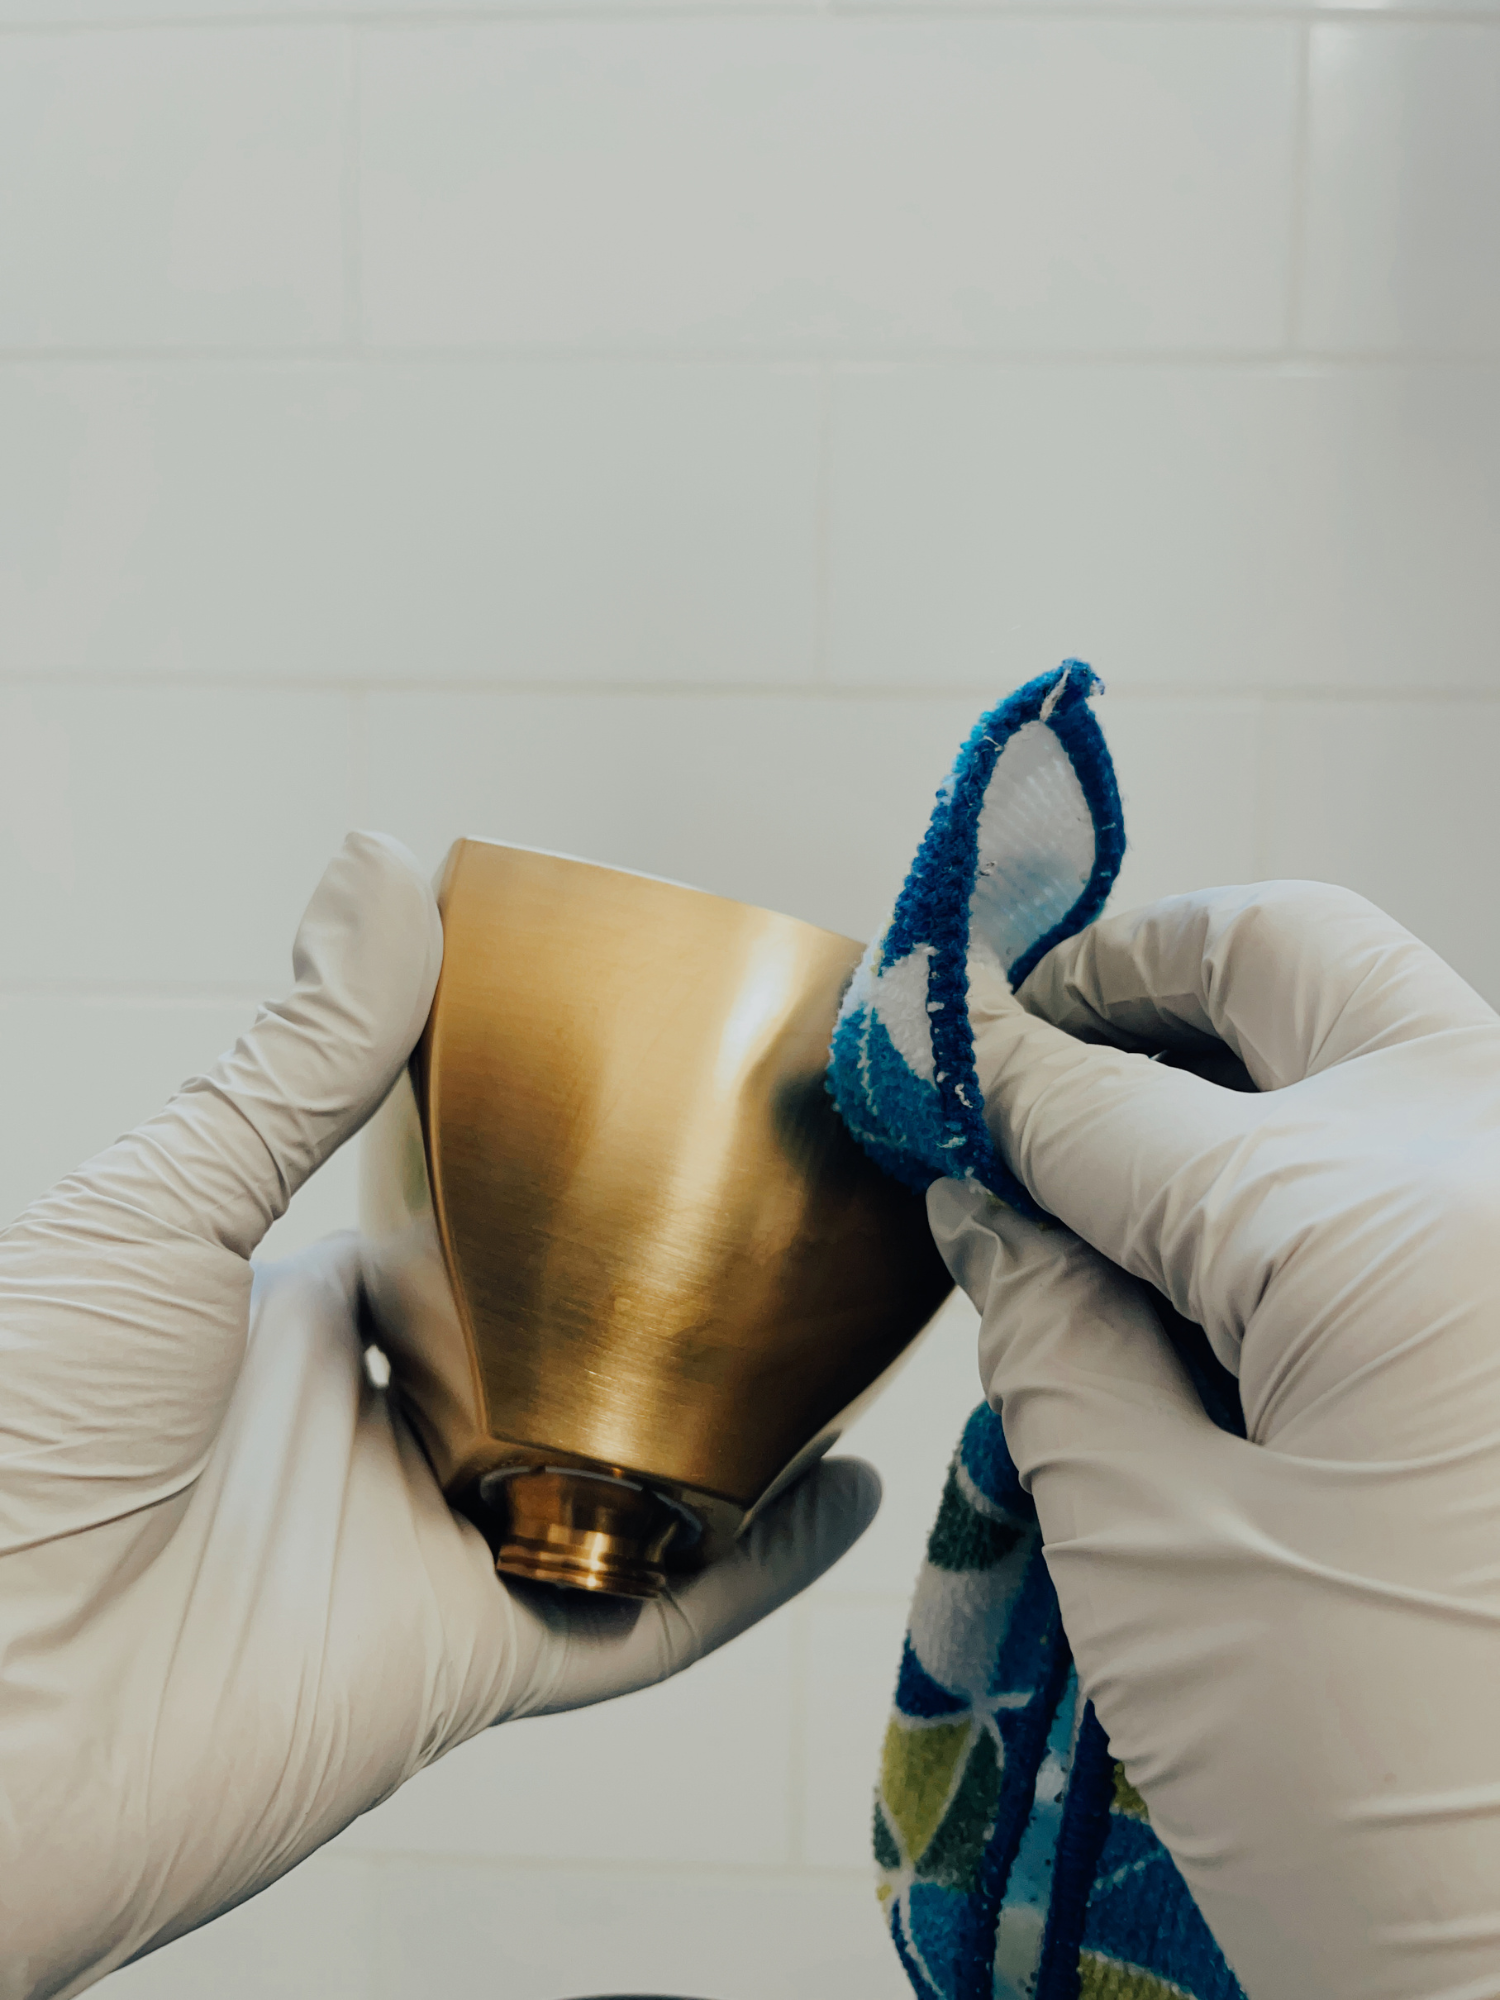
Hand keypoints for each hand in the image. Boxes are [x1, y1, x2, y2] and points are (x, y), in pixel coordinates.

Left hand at [0, 833, 877, 1999]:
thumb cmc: (11, 1434)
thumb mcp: (157, 1209)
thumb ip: (293, 1062)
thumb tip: (382, 865)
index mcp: (299, 1318)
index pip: (464, 1230)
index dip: (558, 1173)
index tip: (662, 1100)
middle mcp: (375, 1429)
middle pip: (561, 1350)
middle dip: (662, 1292)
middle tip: (784, 1205)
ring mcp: (427, 1550)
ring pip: (622, 1476)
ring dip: (729, 1420)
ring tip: (842, 1325)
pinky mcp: (467, 1663)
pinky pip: (648, 1616)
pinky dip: (753, 1568)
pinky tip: (841, 1488)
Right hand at [928, 883, 1499, 1999]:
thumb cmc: (1384, 1806)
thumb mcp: (1158, 1557)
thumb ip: (1055, 1333)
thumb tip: (984, 1194)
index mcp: (1384, 1231)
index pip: (1112, 1096)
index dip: (982, 1071)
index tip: (908, 1050)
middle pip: (1294, 954)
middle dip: (1136, 971)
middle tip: (1029, 1039)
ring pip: (1387, 1024)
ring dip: (1236, 1045)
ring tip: (1108, 1139)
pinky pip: (1444, 1139)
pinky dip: (1318, 1138)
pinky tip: (1218, 1235)